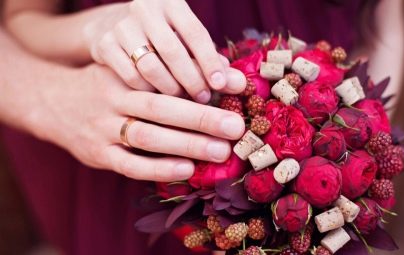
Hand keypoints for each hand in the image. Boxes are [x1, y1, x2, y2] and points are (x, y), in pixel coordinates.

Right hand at [31, 64, 244, 180]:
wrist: (52, 101)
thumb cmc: (104, 86)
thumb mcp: (127, 72)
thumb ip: (164, 75)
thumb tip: (218, 78)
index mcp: (125, 76)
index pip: (166, 81)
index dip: (199, 90)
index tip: (233, 97)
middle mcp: (113, 100)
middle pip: (161, 109)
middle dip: (201, 119)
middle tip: (235, 128)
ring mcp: (103, 129)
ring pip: (147, 137)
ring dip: (186, 145)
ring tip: (220, 152)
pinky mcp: (97, 154)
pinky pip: (129, 164)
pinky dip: (158, 168)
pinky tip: (186, 169)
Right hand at [83, 0, 244, 102]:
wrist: (112, 26)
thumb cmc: (162, 37)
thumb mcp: (186, 40)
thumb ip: (212, 60)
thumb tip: (240, 84)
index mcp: (171, 2)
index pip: (195, 32)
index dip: (209, 60)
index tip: (220, 84)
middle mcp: (144, 9)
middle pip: (173, 51)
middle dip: (191, 79)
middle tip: (204, 99)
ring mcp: (121, 26)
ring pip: (150, 66)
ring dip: (170, 89)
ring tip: (184, 102)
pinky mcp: (104, 44)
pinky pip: (130, 76)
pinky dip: (147, 91)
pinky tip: (158, 98)